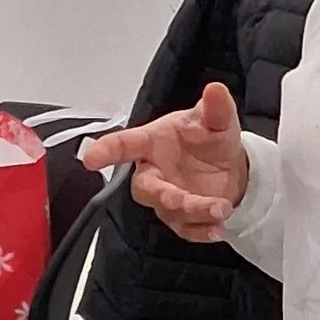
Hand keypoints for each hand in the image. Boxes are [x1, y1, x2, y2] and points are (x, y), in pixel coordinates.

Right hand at [82, 79, 250, 242]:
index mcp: (153, 142)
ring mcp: (166, 197)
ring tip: (220, 207)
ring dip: (193, 212)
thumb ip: (215, 108)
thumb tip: (215, 89)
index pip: (125, 144)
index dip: (106, 150)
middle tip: (180, 198)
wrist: (228, 166)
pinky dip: (202, 231)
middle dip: (161, 194)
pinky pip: (185, 229)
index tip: (91, 157)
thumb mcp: (217, 121)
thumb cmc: (208, 139)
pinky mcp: (180, 218)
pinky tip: (218, 227)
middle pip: (144, 187)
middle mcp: (154, 171)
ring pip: (168, 210)